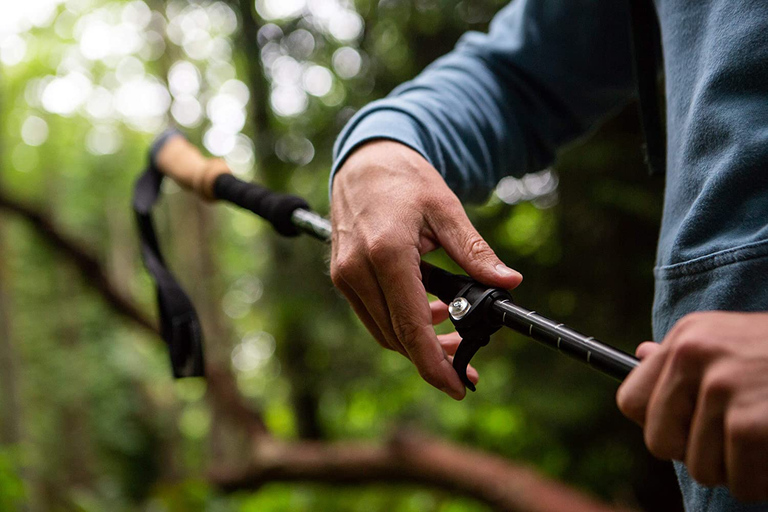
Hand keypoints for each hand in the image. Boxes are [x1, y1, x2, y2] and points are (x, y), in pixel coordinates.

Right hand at [330, 140, 520, 399]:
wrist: (365, 160)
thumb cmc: (406, 179)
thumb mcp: (447, 210)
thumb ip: (475, 251)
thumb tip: (508, 283)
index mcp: (386, 254)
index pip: (411, 326)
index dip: (434, 364)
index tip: (458, 386)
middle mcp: (358, 270)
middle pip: (397, 337)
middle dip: (432, 358)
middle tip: (467, 362)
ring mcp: (345, 276)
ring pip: (383, 331)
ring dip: (416, 342)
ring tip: (452, 334)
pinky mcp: (342, 276)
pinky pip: (373, 315)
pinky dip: (400, 324)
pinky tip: (429, 312)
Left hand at [617, 311, 767, 501]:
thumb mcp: (730, 338)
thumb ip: (688, 356)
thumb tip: (641, 354)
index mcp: (686, 338)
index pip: (630, 402)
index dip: (657, 426)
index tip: (684, 431)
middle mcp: (694, 356)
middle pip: (659, 442)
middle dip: (696, 454)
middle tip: (733, 443)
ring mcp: (722, 387)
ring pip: (701, 468)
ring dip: (736, 470)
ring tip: (763, 443)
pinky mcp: (749, 423)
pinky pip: (738, 482)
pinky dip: (762, 483)